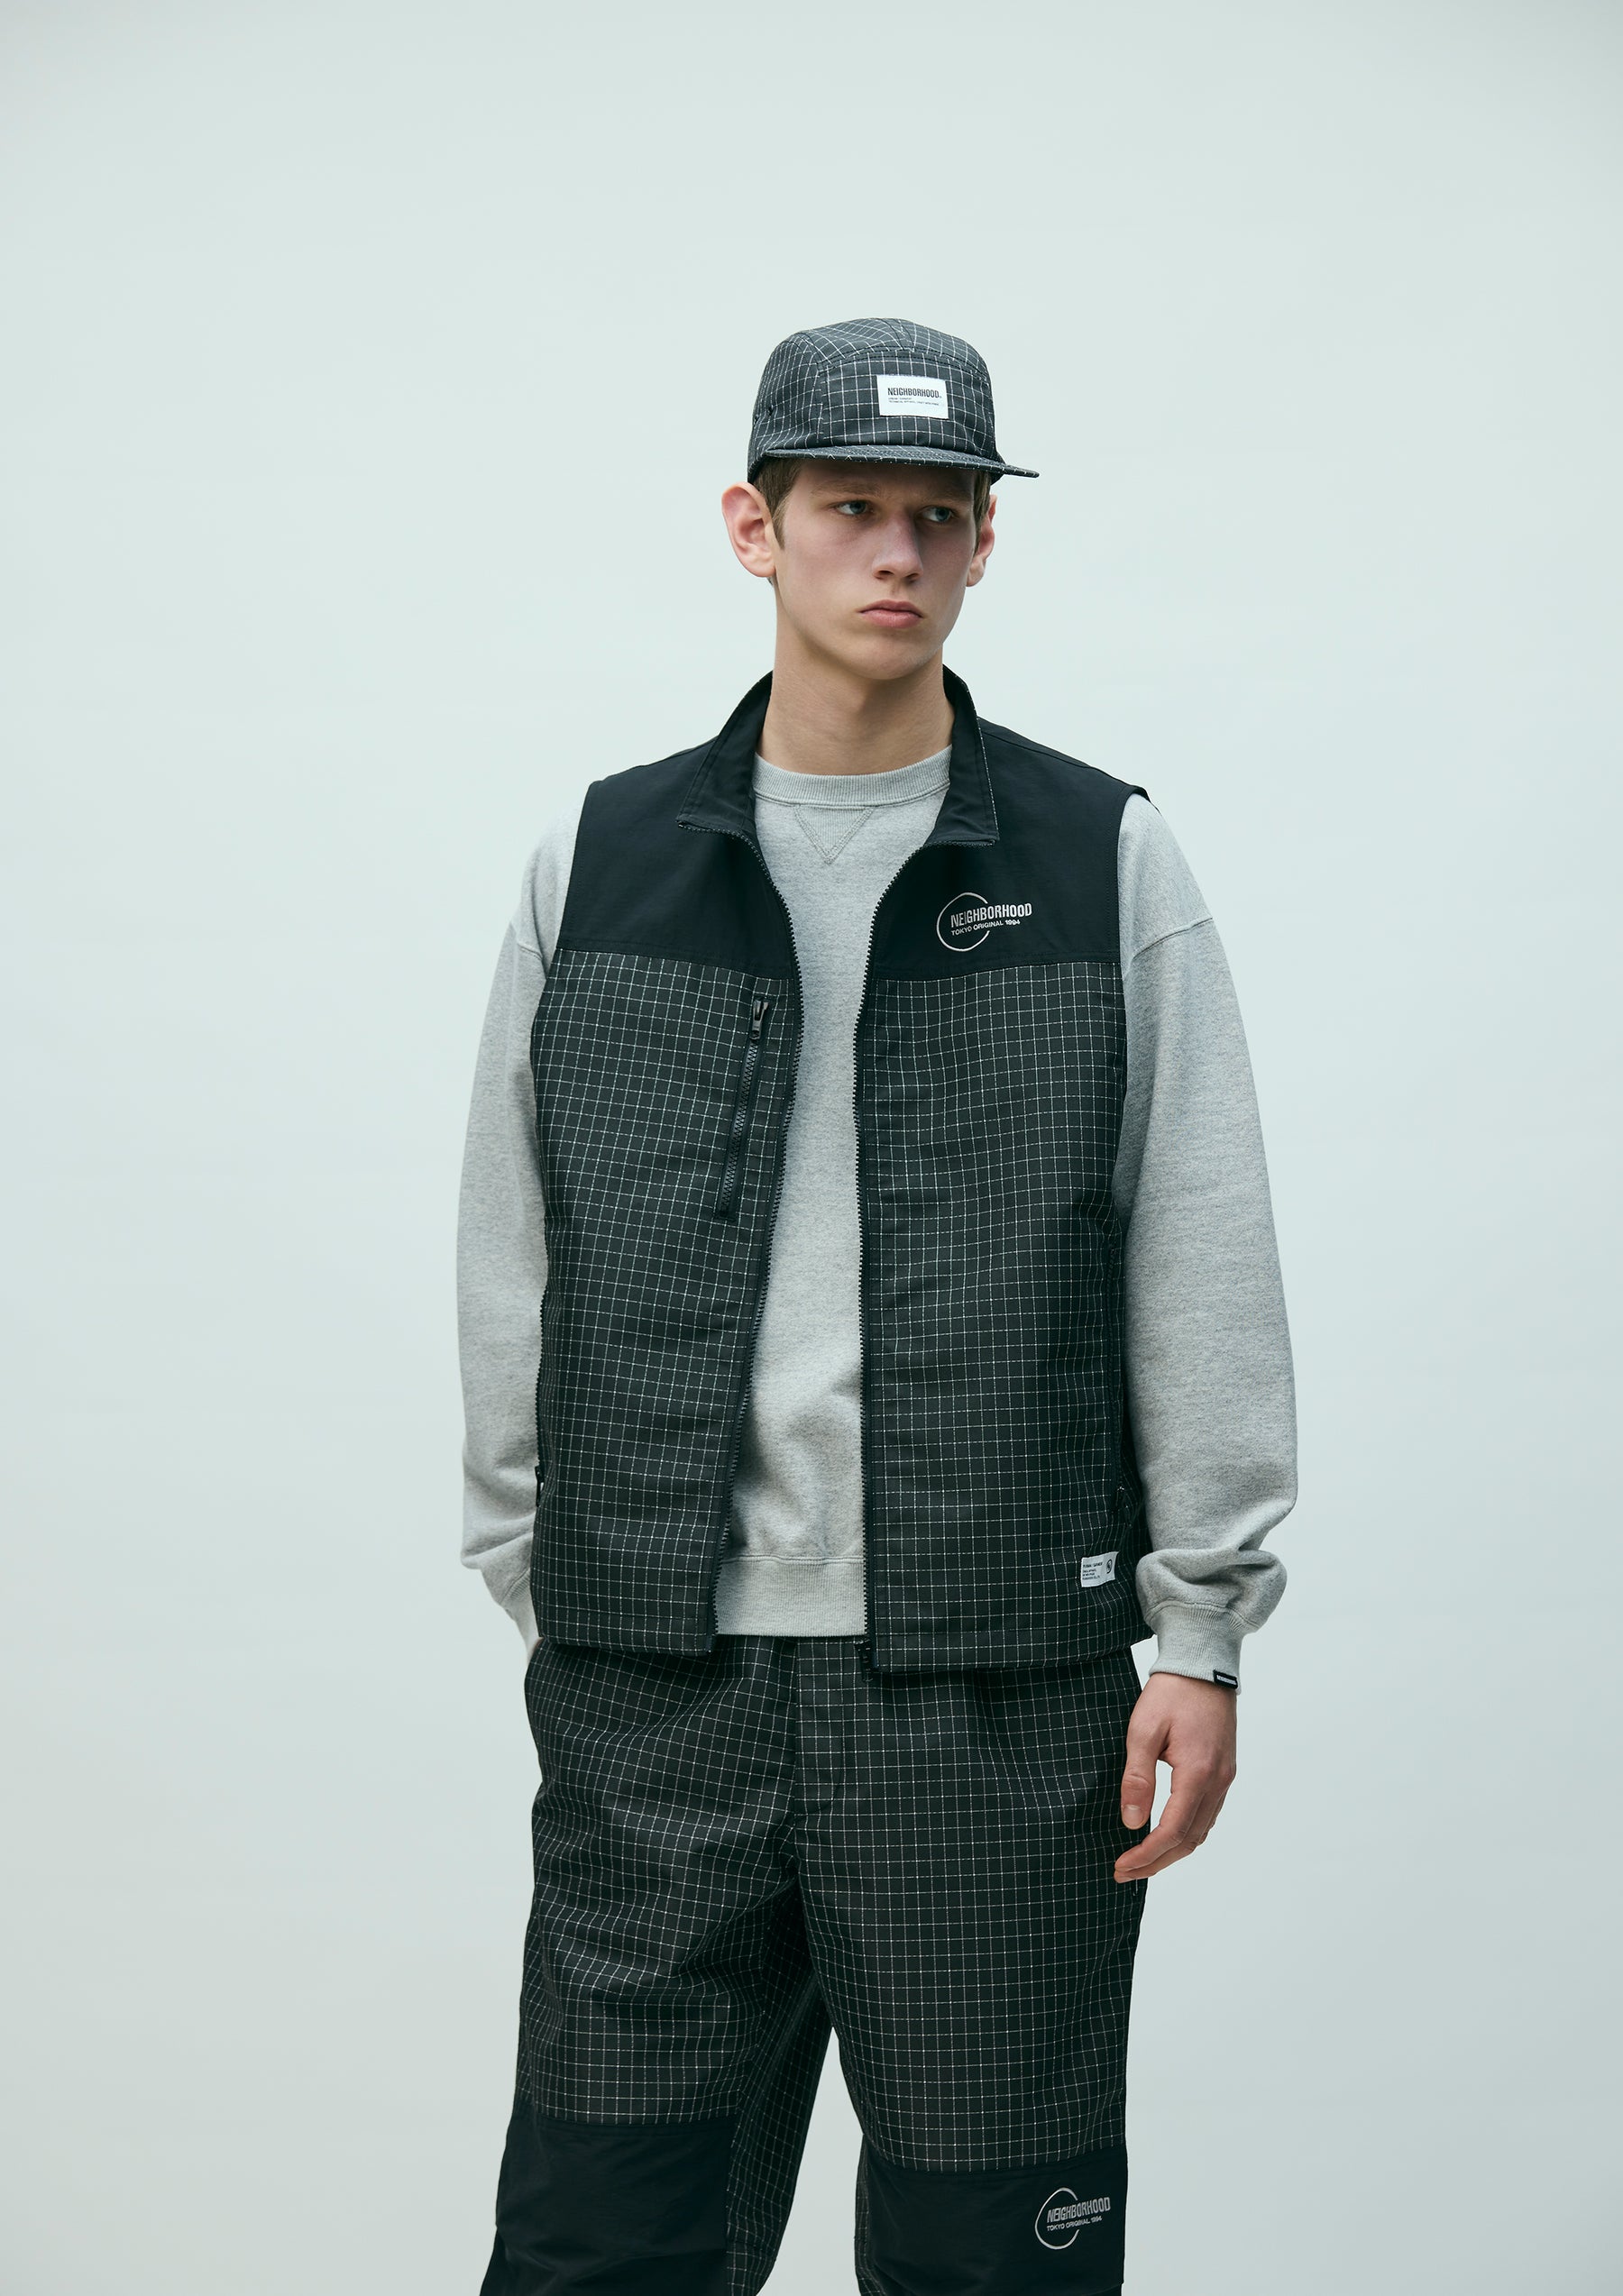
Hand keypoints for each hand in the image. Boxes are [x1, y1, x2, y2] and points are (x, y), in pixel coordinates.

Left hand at [1113, 1670, 1237, 1882]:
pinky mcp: (1224, 1772)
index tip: (1121, 1866)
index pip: (1172, 1831)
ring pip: (1200, 1831)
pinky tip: (1166, 1836)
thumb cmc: (1171, 1693)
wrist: (1203, 1665)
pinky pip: (1207, 1815)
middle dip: (1156, 1862)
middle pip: (1189, 1840)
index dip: (1146, 1855)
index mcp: (1198, 1773)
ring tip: (1141, 1861)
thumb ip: (1138, 1778)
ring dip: (1172, 1852)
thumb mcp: (1143, 1730)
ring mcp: (1224, 1778)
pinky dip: (1186, 1834)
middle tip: (1124, 1872)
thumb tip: (1132, 1822)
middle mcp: (1217, 1782)